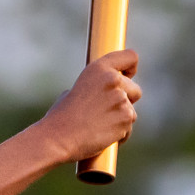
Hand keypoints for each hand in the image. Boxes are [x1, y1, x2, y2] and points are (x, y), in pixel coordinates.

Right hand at [36, 49, 140, 163]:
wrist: (58, 138)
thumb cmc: (61, 118)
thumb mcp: (73, 91)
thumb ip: (94, 88)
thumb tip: (101, 94)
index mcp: (99, 68)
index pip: (130, 57)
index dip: (131, 67)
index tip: (128, 75)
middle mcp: (113, 80)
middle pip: (135, 89)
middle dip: (126, 101)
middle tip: (105, 112)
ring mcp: (122, 99)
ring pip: (131, 111)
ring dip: (119, 119)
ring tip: (97, 126)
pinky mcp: (126, 118)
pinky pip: (128, 128)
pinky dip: (118, 133)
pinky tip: (101, 135)